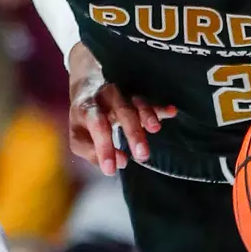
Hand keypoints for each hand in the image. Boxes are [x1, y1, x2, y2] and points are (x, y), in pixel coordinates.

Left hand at [66, 43, 175, 176]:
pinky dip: (160, 107)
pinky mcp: (136, 94)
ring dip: (147, 115)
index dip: (104, 148)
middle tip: (142, 154)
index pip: (97, 126)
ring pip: (137, 102)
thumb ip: (93, 153)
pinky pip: (150, 100)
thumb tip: (119, 162)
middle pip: (121, 111)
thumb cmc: (84, 118)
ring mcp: (123, 93)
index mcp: (87, 108)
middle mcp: (106, 97)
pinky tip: (171, 111)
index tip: (111, 169)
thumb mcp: (79, 137)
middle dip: (132, 132)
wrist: (87, 82)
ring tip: (155, 129)